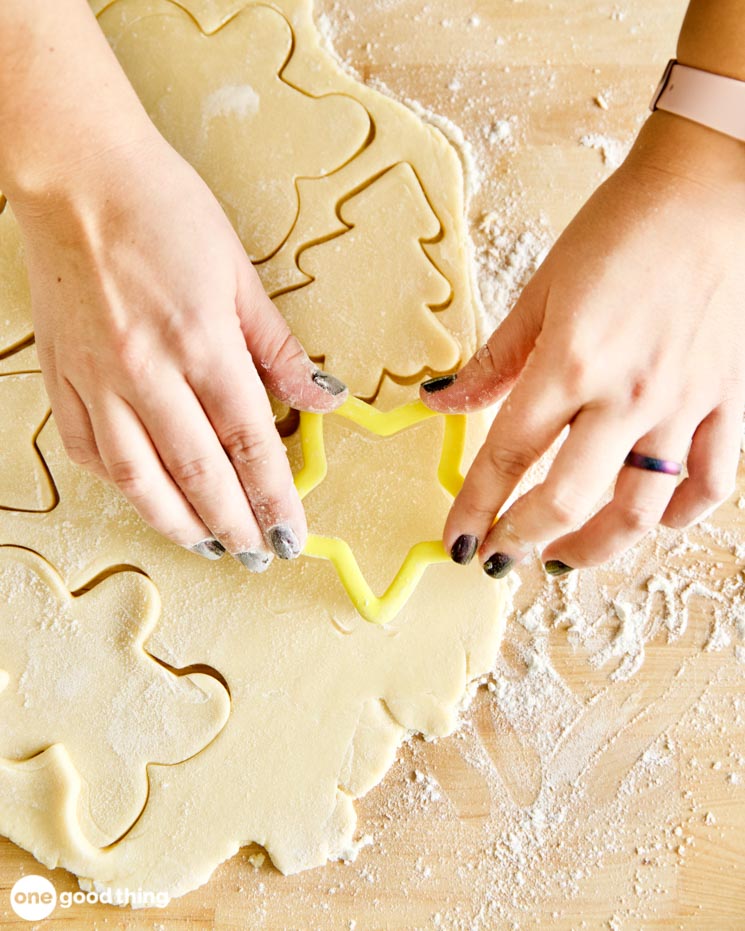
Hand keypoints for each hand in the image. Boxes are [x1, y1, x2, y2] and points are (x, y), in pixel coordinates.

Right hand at [15, 133, 346, 569]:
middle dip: (234, 524)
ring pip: (138, 478)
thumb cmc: (164, 212)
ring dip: (177, 522)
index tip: (291, 535)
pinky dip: (121, 484)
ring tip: (208, 544)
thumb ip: (281, 348)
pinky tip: (146, 497)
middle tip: (256, 555)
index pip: (250, 443)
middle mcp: (147, 371)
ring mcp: (97, 378)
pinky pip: (88, 450)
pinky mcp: (61, 376)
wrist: (78, 177)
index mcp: (202, 343)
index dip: (274, 498)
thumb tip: (324, 398)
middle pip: (198, 472)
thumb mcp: (239, 274)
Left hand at [421, 112, 744, 576]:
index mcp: (570, 363)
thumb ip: (494, 360)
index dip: (475, 506)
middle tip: (503, 555)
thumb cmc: (624, 228)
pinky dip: (680, 514)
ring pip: (640, 509)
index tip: (458, 540)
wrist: (713, 188)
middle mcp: (626, 396)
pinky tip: (653, 520)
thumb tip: (442, 401)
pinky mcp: (729, 401)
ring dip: (595, 546)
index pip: (507, 456)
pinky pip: (709, 482)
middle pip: (567, 499)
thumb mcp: (543, 290)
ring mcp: (683, 404)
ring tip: (564, 556)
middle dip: (524, 539)